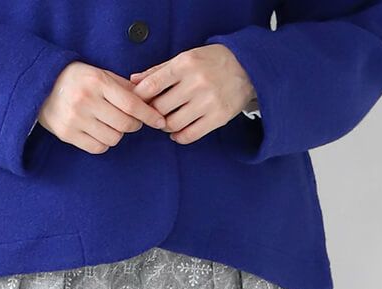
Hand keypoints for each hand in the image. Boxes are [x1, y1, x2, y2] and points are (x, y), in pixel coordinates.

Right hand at [38, 61, 168, 153]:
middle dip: (134, 124)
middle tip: (132, 120)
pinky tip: (99, 132)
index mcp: (97, 82)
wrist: (41, 85)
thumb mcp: (100, 74)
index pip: (131, 104)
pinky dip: (104, 143)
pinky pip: (98, 148)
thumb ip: (124, 87)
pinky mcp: (68, 134)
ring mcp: (76, 119)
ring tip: (110, 123)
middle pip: (125, 124)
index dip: (149, 115)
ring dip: (117, 134)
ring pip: (113, 138)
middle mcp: (86, 101)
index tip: (160, 121)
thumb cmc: (77, 79)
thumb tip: (150, 100)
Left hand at [130, 46, 254, 143]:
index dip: (140, 97)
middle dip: (152, 113)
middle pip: (160, 108)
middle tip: (153, 113)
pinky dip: (178, 137)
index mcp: (185, 64)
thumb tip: (133, 81)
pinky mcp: (218, 117)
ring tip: (166, 121)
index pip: (152, 84)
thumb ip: (159, 70)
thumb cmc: (211, 62)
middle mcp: (196, 82)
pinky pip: (189, 135)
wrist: (247, 67)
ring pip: (172, 124)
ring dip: (164, 126)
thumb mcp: (186, 58)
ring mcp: (208, 101)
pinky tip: (177, 132)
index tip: (138, 102)